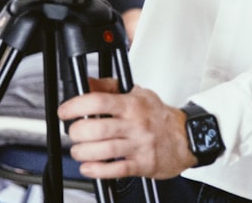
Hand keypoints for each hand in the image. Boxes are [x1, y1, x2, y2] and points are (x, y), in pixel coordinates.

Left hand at [56, 77, 195, 179]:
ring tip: (79, 150)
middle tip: (74, 133)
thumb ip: (110, 87)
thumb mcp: (138, 94)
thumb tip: (87, 82)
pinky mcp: (141, 164)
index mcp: (132, 104)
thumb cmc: (159, 116)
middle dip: (76, 133)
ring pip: (102, 151)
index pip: (99, 101)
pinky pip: (115, 170)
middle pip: (96, 129)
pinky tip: (89, 166)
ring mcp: (138, 145)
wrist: (187, 136)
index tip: (65, 111)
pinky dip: (96, 170)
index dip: (76, 106)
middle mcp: (135, 124)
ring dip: (83, 153)